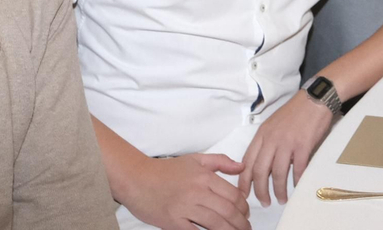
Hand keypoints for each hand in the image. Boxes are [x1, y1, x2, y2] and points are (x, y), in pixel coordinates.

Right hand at [119, 153, 249, 229]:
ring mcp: (185, 207)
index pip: (233, 195)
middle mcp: (197, 192)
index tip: (246, 214)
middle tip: (245, 228)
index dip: (244, 207)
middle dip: (241, 223)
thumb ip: (220, 161)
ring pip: (216, 223)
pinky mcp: (173, 221)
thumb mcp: (195, 159)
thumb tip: (241, 166)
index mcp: (204, 177)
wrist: (136, 178)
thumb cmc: (164, 171)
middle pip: (228, 211)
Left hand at [239, 95, 333, 206]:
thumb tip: (262, 165)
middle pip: (260, 171)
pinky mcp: (303, 145)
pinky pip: (298, 168)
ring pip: (277, 173)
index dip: (244, 181)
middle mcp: (271, 139)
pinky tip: (297, 186)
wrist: (315, 99)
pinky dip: (296, 180)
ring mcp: (287, 142)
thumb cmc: (295, 112)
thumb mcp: (273, 124)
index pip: (247, 162)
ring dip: (279, 190)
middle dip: (260, 191)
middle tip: (264, 203)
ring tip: (281, 199)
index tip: (244, 194)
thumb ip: (266, 143)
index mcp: (262, 135)